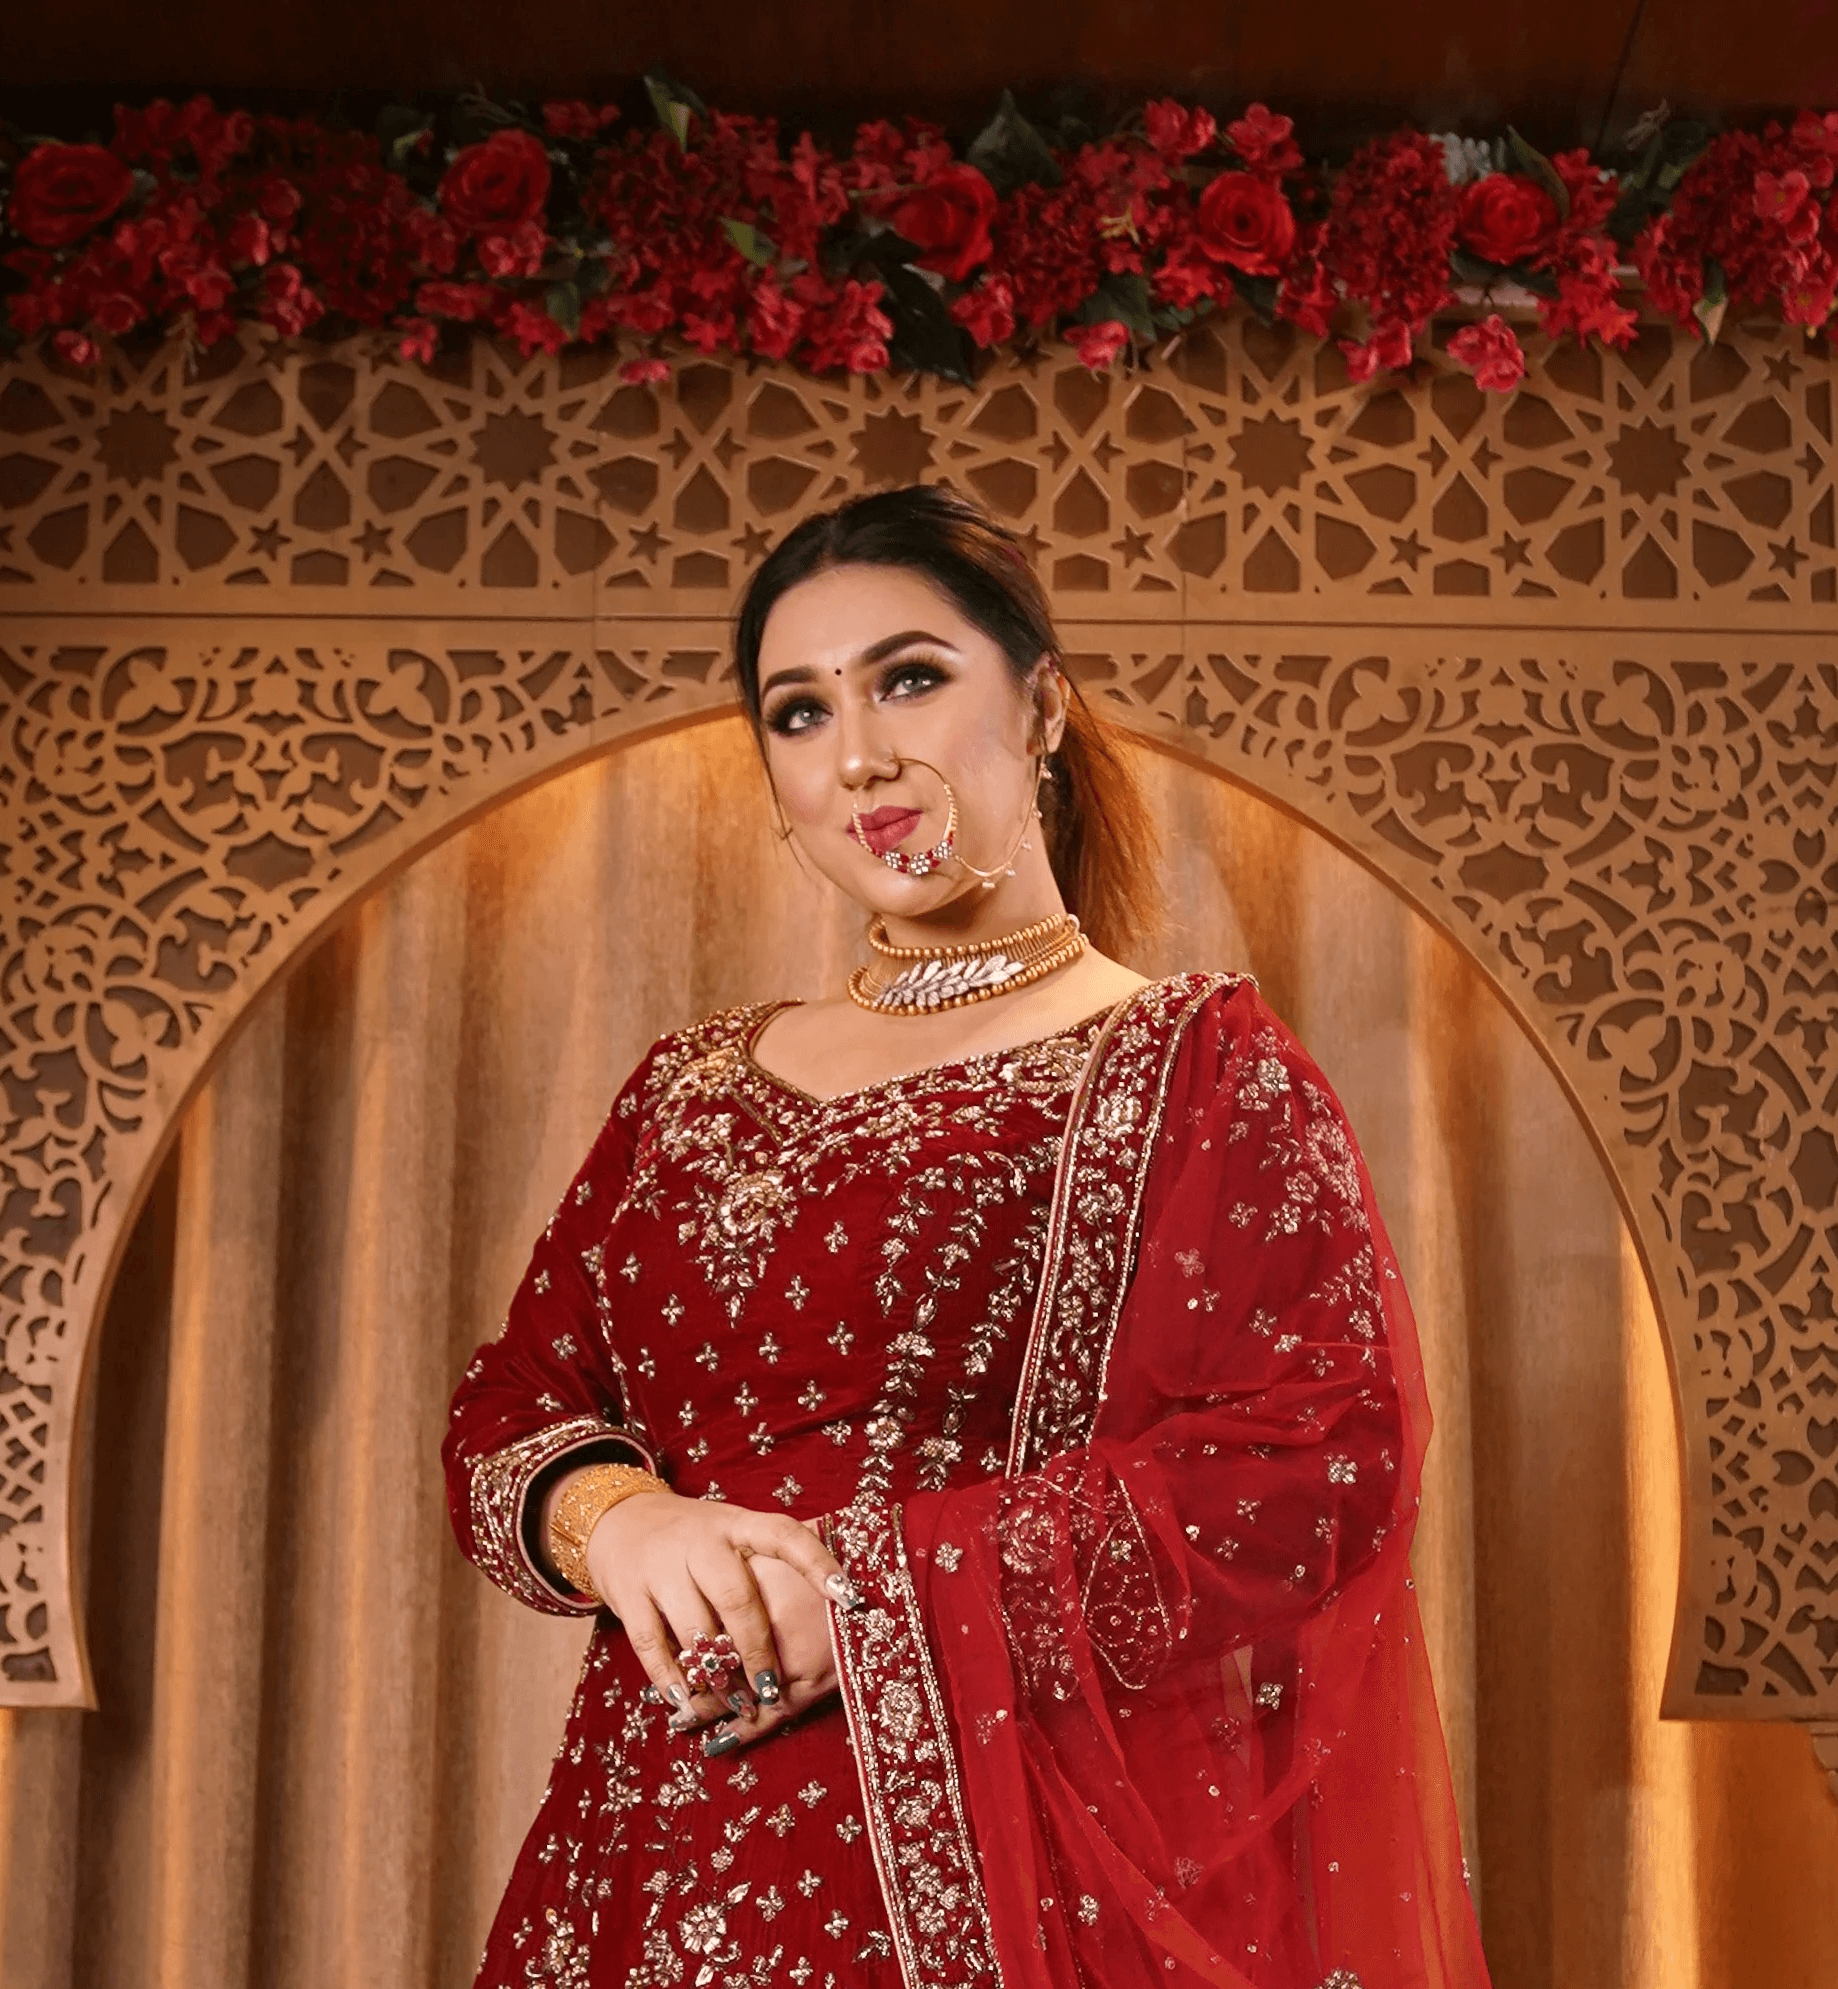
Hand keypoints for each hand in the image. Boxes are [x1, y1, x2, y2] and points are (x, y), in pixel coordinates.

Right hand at [580, 1489, 859, 1742]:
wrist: (619, 1521)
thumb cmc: (695, 1537)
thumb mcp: (733, 1531)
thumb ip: (771, 1557)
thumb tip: (839, 1583)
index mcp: (736, 1524)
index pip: (784, 1535)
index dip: (818, 1564)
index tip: (849, 1597)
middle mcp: (700, 1541)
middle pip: (736, 1597)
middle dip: (757, 1648)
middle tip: (772, 1688)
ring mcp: (660, 1566)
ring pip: (695, 1627)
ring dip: (718, 1674)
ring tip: (737, 1703)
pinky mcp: (628, 1593)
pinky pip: (652, 1644)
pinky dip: (671, 1678)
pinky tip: (686, 1701)